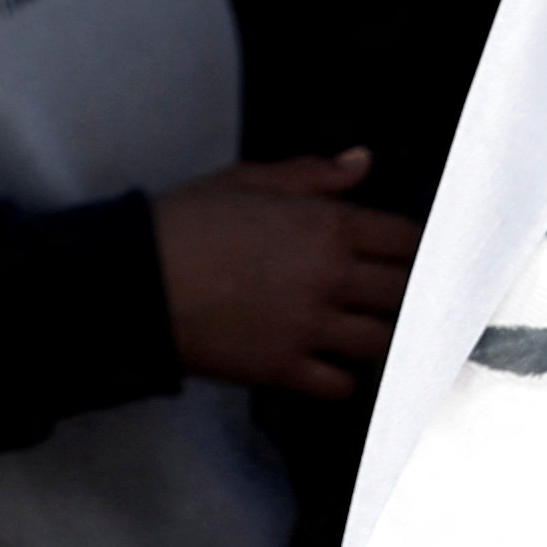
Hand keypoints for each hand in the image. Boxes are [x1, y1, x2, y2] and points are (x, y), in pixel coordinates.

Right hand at [155, 148, 411, 394]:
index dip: (413, 248)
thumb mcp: (249, 180)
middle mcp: (330, 277)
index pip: (407, 240)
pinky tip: (331, 366)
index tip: (406, 256)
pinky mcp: (282, 367)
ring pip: (382, 341)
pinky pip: (340, 384)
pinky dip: (343, 379)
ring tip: (368, 332)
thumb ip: (314, 174)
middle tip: (395, 297)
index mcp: (328, 225)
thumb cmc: (187, 221)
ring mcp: (310, 326)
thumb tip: (362, 162)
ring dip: (381, 336)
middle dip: (406, 292)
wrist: (133, 279)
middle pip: (405, 292)